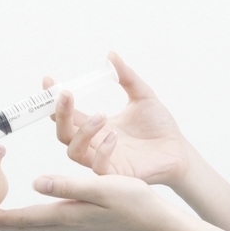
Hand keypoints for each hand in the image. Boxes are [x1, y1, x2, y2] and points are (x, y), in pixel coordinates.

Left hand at [0, 174, 182, 230]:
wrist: (160, 223)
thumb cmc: (135, 202)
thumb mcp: (103, 188)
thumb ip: (70, 185)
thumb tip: (36, 183)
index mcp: (69, 215)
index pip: (26, 219)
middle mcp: (69, 224)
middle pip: (27, 225)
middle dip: (1, 224)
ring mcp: (78, 226)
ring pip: (39, 224)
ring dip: (18, 222)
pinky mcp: (87, 223)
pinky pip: (53, 222)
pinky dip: (36, 219)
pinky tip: (37, 217)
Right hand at [48, 53, 195, 187]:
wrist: (180, 150)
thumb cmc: (160, 126)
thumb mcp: (143, 95)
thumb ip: (126, 77)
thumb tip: (111, 55)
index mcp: (96, 126)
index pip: (67, 114)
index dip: (53, 99)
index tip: (49, 80)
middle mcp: (94, 143)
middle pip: (63, 133)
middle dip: (60, 114)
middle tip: (67, 94)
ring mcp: (103, 160)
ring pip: (74, 152)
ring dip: (82, 132)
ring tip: (102, 115)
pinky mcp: (117, 175)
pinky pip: (98, 168)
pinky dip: (102, 151)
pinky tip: (115, 137)